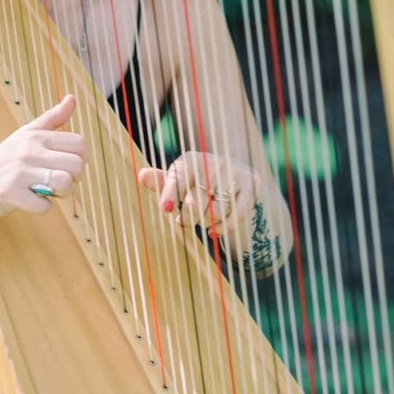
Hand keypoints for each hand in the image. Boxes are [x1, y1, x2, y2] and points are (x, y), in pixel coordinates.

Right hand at [0, 94, 86, 219]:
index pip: (79, 143)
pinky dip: (42, 207)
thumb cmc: (4, 160)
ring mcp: (18, 173)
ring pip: (64, 184)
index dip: (81, 159)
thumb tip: (72, 98)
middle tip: (60, 182)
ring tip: (49, 191)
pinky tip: (33, 200)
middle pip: (76, 165)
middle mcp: (28, 150)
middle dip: (74, 179)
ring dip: (62, 194)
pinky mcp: (10, 194)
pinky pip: (44, 206)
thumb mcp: (26, 134)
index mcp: (35, 136)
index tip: (68, 165)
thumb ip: (52, 118)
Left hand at [138, 151, 260, 235]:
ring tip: (202, 221)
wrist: (236, 175)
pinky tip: (214, 233)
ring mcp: (234, 173)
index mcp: (191, 160)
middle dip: (190, 218)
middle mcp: (214, 162)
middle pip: (197, 202)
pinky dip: (223, 228)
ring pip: (216, 212)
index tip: (167, 210)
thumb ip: (162, 182)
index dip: (171, 193)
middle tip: (185, 222)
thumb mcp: (179, 181)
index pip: (179, 178)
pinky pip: (236, 215)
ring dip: (206, 223)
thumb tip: (141, 175)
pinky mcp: (252, 184)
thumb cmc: (199, 181)